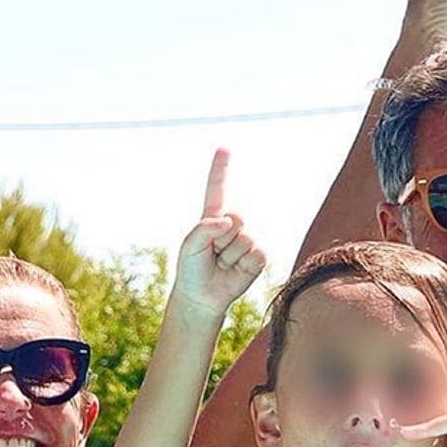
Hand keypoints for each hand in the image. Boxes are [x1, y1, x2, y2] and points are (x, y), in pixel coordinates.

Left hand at [173, 149, 265, 315]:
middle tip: (213, 253)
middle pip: (236, 217)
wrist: (202, 297)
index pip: (217, 190)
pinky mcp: (258, 258)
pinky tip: (234, 271)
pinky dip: (244, 264)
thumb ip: (205, 228)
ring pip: (245, 238)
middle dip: (222, 237)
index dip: (220, 169)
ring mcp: (245, 241)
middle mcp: (230, 226)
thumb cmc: (192, 269)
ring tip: (221, 264)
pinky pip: (257, 254)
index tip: (223, 149)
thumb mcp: (189, 246)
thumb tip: (230, 222)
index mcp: (211, 218)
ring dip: (230, 255)